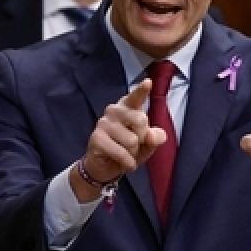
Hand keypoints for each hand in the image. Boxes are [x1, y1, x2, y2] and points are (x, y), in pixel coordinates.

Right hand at [71, 79, 166, 200]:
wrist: (106, 167)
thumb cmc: (128, 150)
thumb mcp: (147, 144)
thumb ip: (155, 137)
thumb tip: (153, 136)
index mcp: (128, 108)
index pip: (136, 97)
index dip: (142, 90)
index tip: (148, 82)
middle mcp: (114, 111)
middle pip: (140, 120)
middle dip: (142, 138)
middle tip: (134, 145)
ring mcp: (103, 123)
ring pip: (132, 140)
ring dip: (133, 153)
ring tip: (125, 153)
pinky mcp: (96, 138)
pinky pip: (122, 153)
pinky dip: (127, 162)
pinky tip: (123, 163)